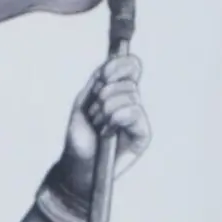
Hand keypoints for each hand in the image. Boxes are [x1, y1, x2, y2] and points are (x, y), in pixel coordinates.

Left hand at [59, 54, 151, 193]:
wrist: (78, 163)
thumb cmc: (79, 135)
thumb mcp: (84, 102)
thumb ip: (99, 80)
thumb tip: (115, 58)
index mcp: (117, 92)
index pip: (131, 66)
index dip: (118, 66)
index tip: (102, 75)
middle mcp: (131, 102)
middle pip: (127, 81)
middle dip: (102, 96)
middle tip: (93, 114)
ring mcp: (139, 118)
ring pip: (129, 96)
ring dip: (104, 110)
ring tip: (98, 126)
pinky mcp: (143, 133)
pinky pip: (133, 112)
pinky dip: (114, 119)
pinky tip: (107, 133)